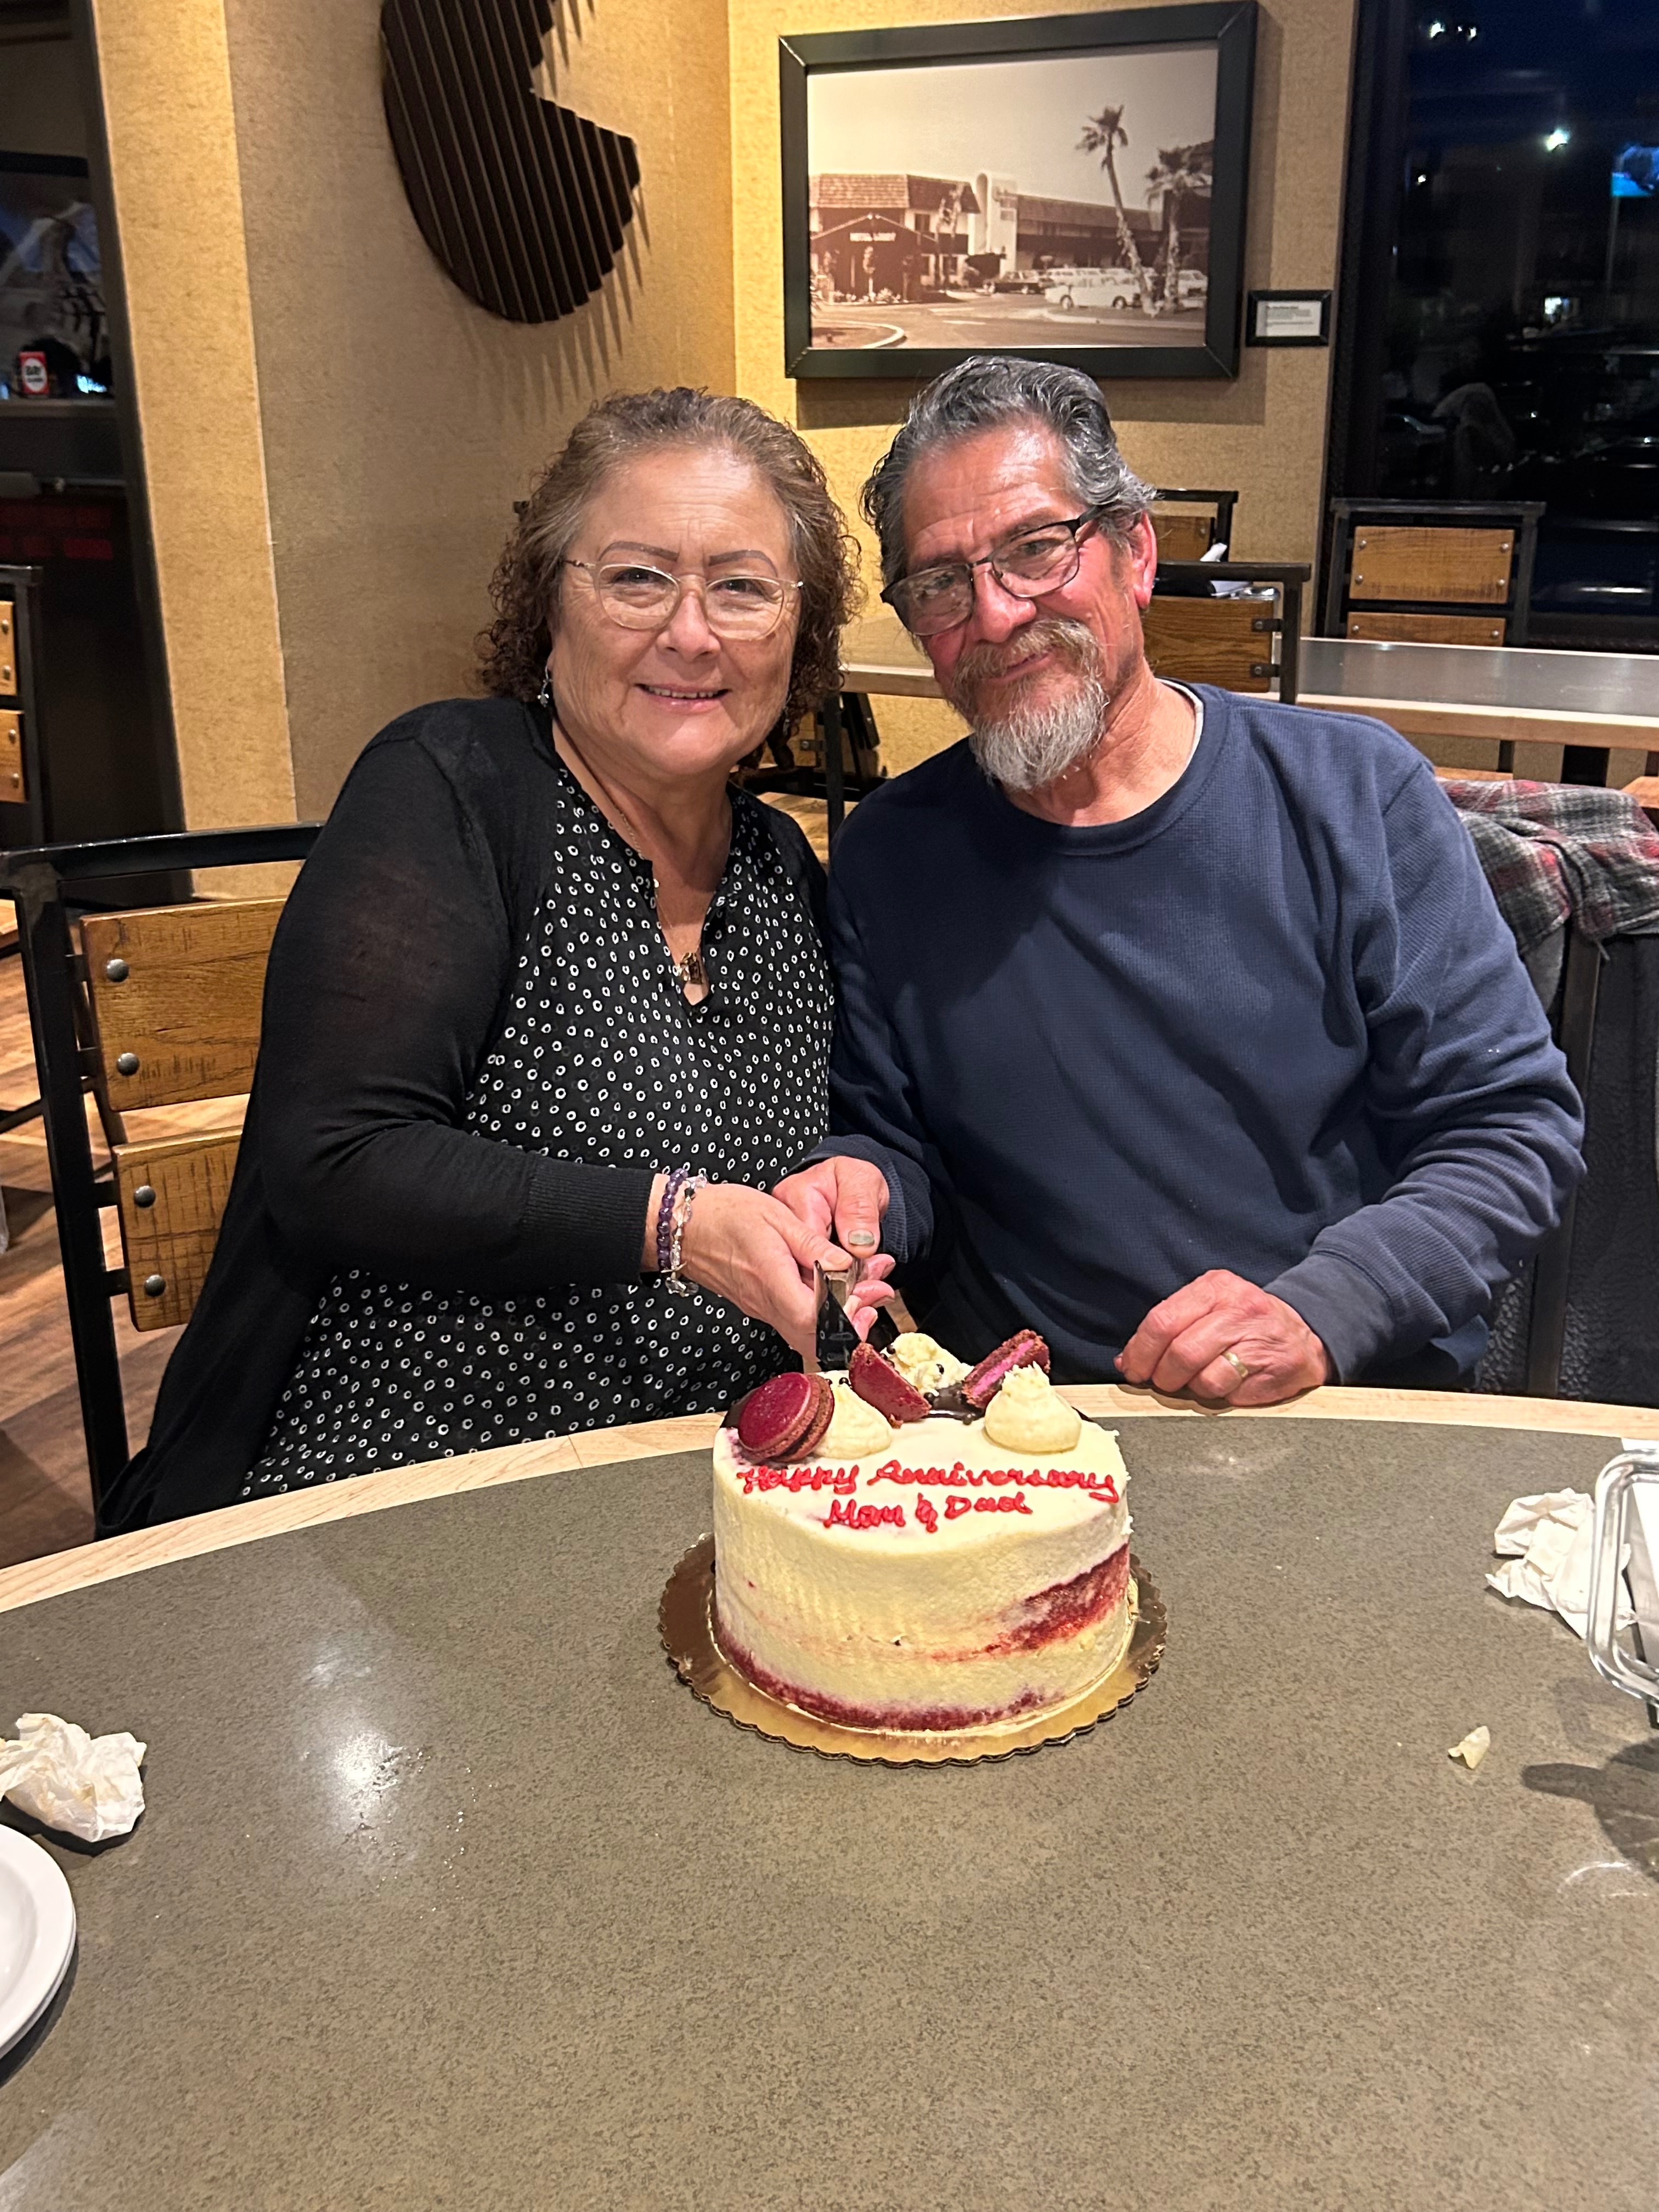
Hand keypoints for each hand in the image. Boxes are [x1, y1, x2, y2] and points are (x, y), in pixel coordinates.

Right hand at [643, 1179, 851, 1359]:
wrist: (682, 1225)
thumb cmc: (724, 1214)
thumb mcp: (777, 1215)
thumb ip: (814, 1244)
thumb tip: (848, 1265)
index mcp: (771, 1279)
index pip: (813, 1319)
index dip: (845, 1315)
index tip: (866, 1293)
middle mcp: (765, 1303)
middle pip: (814, 1340)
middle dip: (851, 1325)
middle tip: (874, 1296)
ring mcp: (761, 1309)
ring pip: (806, 1335)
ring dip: (839, 1322)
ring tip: (861, 1292)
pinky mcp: (760, 1305)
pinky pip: (795, 1323)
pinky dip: (820, 1315)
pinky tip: (834, 1291)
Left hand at [1115, 1271, 1329, 1405]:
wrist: (1304, 1336)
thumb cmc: (1244, 1327)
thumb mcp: (1208, 1311)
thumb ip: (1170, 1329)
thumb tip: (1126, 1360)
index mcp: (1214, 1287)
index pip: (1162, 1320)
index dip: (1140, 1350)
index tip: (1132, 1368)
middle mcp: (1237, 1307)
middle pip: (1179, 1349)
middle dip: (1161, 1374)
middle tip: (1159, 1382)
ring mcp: (1256, 1337)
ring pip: (1201, 1374)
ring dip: (1188, 1387)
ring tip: (1193, 1383)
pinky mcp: (1271, 1366)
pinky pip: (1226, 1390)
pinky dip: (1215, 1395)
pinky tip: (1223, 1386)